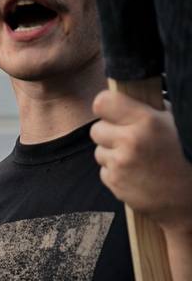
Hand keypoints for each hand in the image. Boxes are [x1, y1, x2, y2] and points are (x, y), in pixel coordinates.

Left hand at [92, 90, 191, 234]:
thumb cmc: (188, 156)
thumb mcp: (176, 123)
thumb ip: (150, 110)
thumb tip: (128, 98)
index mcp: (147, 122)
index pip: (102, 102)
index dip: (107, 106)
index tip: (114, 110)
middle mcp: (130, 142)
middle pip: (97, 129)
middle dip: (111, 132)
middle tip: (130, 138)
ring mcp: (120, 165)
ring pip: (99, 151)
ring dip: (113, 153)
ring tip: (138, 158)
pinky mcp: (115, 183)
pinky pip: (104, 170)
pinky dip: (116, 171)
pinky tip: (137, 173)